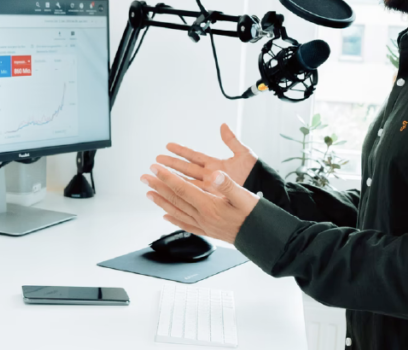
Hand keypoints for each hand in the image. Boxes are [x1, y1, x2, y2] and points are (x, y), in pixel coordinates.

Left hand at [141, 164, 259, 244]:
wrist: (262, 238)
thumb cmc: (256, 216)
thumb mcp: (245, 197)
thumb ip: (228, 185)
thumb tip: (216, 175)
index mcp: (210, 206)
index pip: (182, 188)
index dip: (167, 177)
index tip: (154, 168)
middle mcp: (203, 217)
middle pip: (175, 199)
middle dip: (158, 186)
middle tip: (145, 177)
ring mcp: (204, 225)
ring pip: (177, 212)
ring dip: (161, 201)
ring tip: (149, 194)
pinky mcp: (208, 231)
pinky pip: (186, 224)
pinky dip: (174, 219)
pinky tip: (166, 216)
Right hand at [158, 123, 257, 187]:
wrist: (265, 191)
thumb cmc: (257, 173)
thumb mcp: (244, 154)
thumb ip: (231, 140)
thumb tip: (223, 126)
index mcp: (215, 165)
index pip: (193, 156)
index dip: (181, 151)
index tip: (168, 146)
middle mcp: (210, 176)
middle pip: (185, 169)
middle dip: (170, 164)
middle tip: (156, 161)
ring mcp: (210, 188)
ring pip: (186, 182)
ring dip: (172, 179)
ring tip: (157, 175)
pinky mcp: (212, 198)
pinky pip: (194, 196)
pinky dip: (182, 195)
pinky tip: (171, 195)